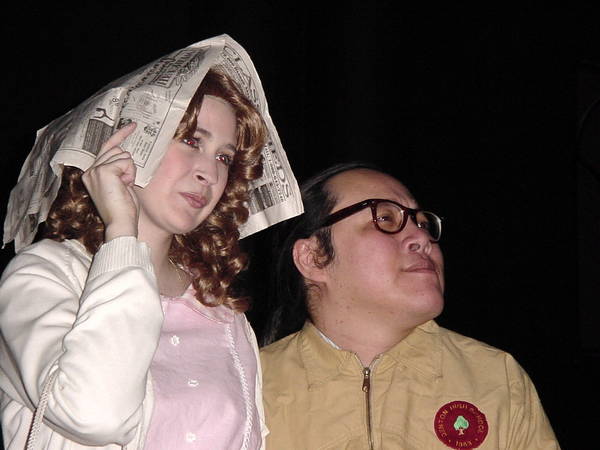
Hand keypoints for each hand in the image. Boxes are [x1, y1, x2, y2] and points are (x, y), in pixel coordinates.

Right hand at [82, 122, 138, 240]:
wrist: (121, 223)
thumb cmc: (124, 209)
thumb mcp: (122, 185)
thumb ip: (120, 170)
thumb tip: (127, 156)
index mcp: (92, 174)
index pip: (107, 147)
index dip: (121, 135)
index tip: (133, 125)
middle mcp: (90, 170)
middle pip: (117, 150)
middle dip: (128, 166)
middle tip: (126, 184)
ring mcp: (95, 170)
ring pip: (123, 155)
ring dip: (130, 171)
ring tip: (124, 187)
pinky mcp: (104, 171)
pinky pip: (126, 162)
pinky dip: (130, 173)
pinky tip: (125, 185)